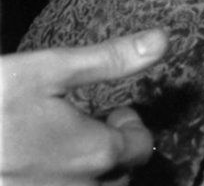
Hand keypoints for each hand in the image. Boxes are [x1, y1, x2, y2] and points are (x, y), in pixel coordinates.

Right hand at [1, 28, 167, 184]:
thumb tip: (164, 40)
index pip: (141, 149)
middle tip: (82, 128)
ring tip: (56, 148)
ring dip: (84, 175)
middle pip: (117, 179)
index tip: (110, 109)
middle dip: (109, 153)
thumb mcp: (49, 69)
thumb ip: (111, 60)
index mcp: (94, 153)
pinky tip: (32, 169)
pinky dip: (56, 184)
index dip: (130, 126)